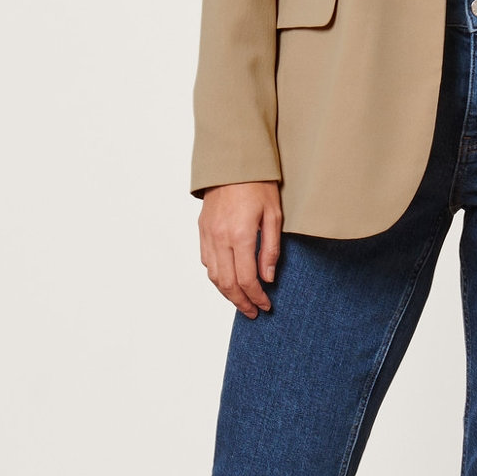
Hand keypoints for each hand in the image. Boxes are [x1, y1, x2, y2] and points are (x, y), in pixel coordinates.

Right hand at [198, 180, 281, 316]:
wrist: (232, 163)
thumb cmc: (258, 185)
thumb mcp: (274, 215)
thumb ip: (270, 250)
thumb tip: (267, 278)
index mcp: (240, 235)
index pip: (247, 279)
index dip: (256, 297)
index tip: (266, 306)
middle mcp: (220, 238)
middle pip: (227, 283)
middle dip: (241, 302)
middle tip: (253, 312)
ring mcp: (208, 235)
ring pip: (214, 276)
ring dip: (227, 293)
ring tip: (241, 302)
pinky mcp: (202, 230)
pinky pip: (206, 261)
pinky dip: (216, 277)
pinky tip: (228, 281)